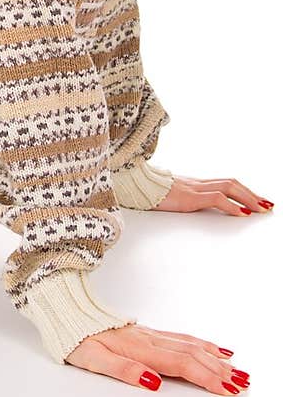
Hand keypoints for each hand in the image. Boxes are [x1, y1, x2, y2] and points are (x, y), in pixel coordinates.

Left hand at [65, 323, 249, 394]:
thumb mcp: (93, 360)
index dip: (206, 377)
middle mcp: (150, 340)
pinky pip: (182, 338)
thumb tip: (153, 382)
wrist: (67, 314)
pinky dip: (202, 344)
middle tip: (243, 383)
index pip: (181, 365)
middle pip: (192, 355)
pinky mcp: (148, 333)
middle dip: (219, 371)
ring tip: (238, 370)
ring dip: (216, 358)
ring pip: (191, 346)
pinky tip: (214, 349)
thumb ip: (124, 370)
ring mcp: (151, 335)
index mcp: (139, 349)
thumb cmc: (77, 340)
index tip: (227, 389)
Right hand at [154, 175, 273, 215]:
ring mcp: (193, 188)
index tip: (256, 200)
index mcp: (193, 183)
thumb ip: (178, 198)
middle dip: (252, 194)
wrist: (130, 185)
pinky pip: (217, 198)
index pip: (224, 182)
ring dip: (249, 198)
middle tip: (267, 205)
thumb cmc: (144, 193)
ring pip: (230, 187)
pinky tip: (242, 214)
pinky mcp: (189, 197)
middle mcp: (196, 182)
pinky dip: (233, 206)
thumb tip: (183, 205)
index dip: (243, 190)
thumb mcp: (165, 197)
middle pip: (232, 183)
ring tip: (261, 209)